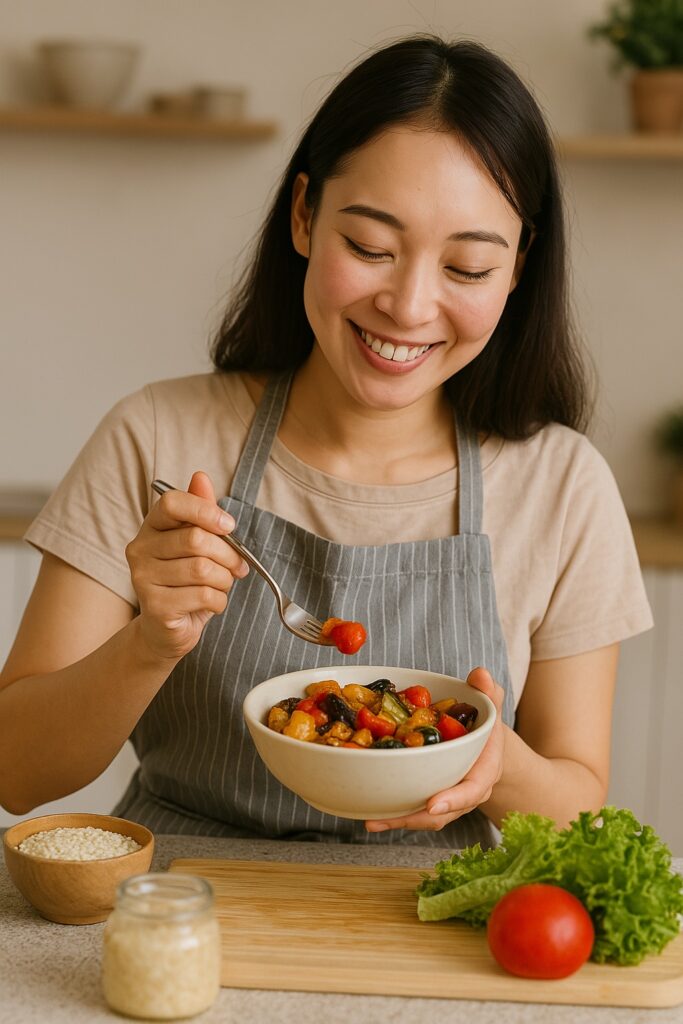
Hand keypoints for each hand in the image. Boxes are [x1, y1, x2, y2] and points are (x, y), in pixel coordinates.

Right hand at [126, 471, 248, 662]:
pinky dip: (219, 601)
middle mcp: (140, 549)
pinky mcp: (155, 606)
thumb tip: (200, 477)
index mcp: (152, 526)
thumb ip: (200, 511)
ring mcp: (143, 579)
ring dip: (224, 580)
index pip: (172, 502)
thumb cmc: (186, 582)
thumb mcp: (197, 543)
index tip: (229, 526)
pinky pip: (203, 595)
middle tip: (238, 566)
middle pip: (196, 539)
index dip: (205, 511)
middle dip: (228, 554)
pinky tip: (211, 604)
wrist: (167, 629)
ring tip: (221, 586)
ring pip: (203, 569)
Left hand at [364, 666, 504, 832]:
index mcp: (484, 772)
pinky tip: (369, 815)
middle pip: (442, 812)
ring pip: (424, 817)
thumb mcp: (491, 705)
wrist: (485, 746)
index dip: (453, 799)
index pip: (472, 790)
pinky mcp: (429, 799)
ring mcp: (447, 800)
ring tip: (372, 821)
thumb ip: (488, 691)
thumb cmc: (486, 724)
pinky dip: (393, 814)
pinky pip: (414, 811)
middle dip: (415, 817)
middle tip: (388, 818)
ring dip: (398, 820)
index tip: (433, 805)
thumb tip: (480, 674)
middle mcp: (465, 792)